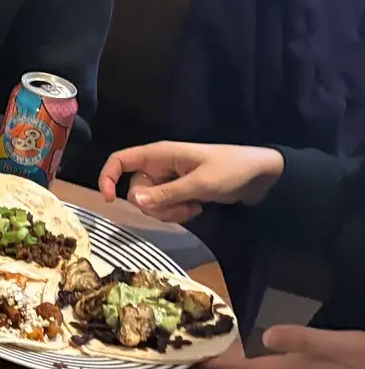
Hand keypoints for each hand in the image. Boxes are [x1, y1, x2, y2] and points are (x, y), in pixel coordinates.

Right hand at [98, 142, 283, 223]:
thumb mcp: (200, 184)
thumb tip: (135, 202)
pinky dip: (177, 213)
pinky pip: (164, 207)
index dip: (107, 178)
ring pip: (149, 202)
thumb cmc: (231, 170)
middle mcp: (159, 166)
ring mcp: (168, 180)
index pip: (120, 160)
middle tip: (178, 207)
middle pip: (135, 190)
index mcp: (159, 155)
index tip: (110, 200)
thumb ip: (167, 193)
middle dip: (152, 205)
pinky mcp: (178, 192)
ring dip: (167, 212)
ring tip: (192, 208)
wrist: (261, 176)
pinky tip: (197, 209)